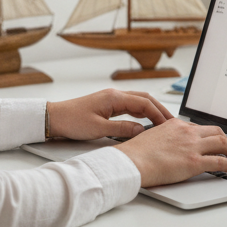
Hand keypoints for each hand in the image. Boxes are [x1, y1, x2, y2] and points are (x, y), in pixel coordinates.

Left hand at [47, 88, 173, 140]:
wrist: (54, 118)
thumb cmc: (72, 121)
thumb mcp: (98, 129)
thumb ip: (122, 130)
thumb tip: (142, 132)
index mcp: (114, 97)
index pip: (144, 103)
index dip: (159, 114)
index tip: (169, 125)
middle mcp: (114, 95)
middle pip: (144, 99)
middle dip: (160, 110)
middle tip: (172, 123)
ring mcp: (111, 99)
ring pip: (138, 101)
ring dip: (151, 110)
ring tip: (163, 123)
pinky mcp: (107, 105)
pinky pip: (129, 106)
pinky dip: (141, 112)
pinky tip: (145, 121)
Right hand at [117, 118, 226, 187]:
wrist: (131, 162)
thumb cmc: (135, 154)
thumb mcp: (151, 138)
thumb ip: (164, 139)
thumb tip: (167, 147)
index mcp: (174, 125)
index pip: (198, 128)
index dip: (208, 135)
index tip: (211, 141)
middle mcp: (186, 132)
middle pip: (215, 131)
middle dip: (225, 139)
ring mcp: (192, 146)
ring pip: (222, 143)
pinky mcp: (195, 162)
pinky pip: (222, 162)